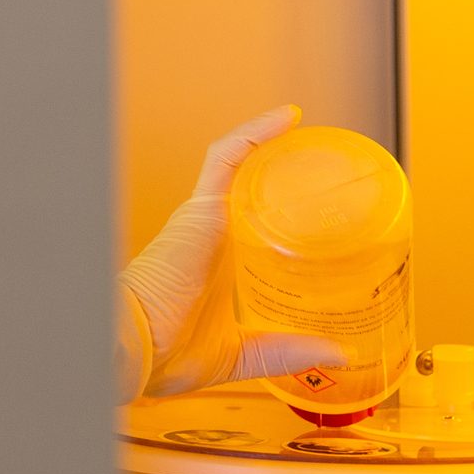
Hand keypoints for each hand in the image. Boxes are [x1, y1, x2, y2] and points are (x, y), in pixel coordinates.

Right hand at [119, 105, 347, 397]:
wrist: (134, 346)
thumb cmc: (164, 352)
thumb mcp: (241, 355)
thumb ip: (287, 351)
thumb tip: (339, 354)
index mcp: (218, 264)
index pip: (253, 223)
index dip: (282, 210)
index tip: (320, 208)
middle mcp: (212, 232)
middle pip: (253, 189)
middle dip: (287, 175)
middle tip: (332, 171)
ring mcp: (205, 216)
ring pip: (244, 166)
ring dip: (277, 145)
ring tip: (317, 137)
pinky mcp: (201, 205)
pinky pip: (229, 156)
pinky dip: (258, 133)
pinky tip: (289, 118)